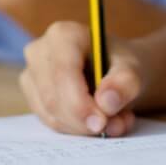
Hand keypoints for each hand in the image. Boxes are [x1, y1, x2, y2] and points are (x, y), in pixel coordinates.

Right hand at [20, 21, 147, 136]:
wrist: (115, 70)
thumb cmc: (120, 64)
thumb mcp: (133, 70)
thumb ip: (125, 84)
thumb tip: (107, 102)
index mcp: (63, 35)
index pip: (62, 73)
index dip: (79, 103)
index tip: (101, 123)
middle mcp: (39, 51)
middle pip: (53, 98)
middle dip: (84, 121)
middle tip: (114, 127)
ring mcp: (31, 75)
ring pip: (51, 115)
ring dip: (84, 128)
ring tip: (115, 121)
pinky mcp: (32, 96)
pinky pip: (51, 122)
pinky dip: (77, 130)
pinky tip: (98, 122)